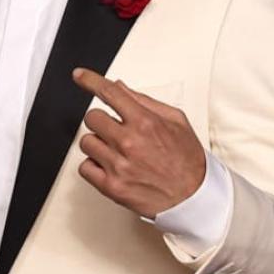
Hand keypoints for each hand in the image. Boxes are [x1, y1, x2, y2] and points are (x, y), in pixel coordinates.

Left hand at [71, 67, 205, 217]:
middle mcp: (129, 142)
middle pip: (92, 118)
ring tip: (117, 152)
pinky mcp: (111, 187)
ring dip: (98, 144)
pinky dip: (94, 166)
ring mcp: (118, 165)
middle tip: (115, 130)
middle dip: (102, 121)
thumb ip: (144, 101)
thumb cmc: (187, 159)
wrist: (194, 197)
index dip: (90, 80)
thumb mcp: (175, 121)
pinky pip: (84, 168)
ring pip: (86, 142)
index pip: (110, 93)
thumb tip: (119, 87)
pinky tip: (111, 167)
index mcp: (145, 122)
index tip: (79, 76)